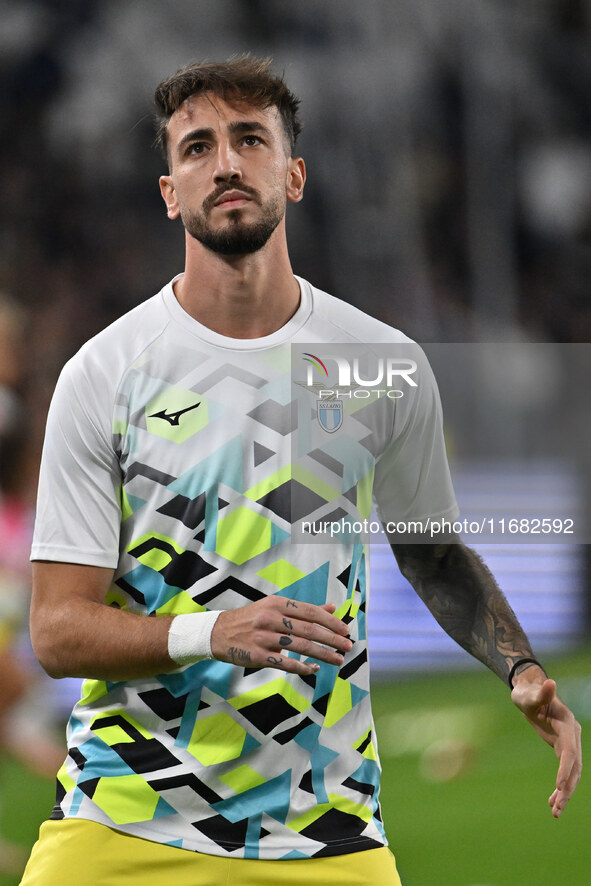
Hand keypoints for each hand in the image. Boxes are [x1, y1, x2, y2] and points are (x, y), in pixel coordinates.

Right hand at [210, 596, 352, 675]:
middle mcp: (271, 618)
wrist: (218, 632)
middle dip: (332, 639)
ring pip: (300, 646)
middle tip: (348, 647)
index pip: (310, 612)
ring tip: (338, 660)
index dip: (331, 621)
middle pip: (308, 629)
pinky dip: (302, 667)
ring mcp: (263, 637)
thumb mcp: (274, 607)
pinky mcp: (257, 655)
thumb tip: (332, 607)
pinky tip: (314, 669)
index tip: (346, 630)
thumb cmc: (251, 619)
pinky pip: (285, 663)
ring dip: (323, 655)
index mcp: (277, 603)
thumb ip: (303, 610)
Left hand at [511, 667, 581, 817]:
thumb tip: (550, 682)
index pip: (569, 750)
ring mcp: (569, 743)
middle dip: (567, 788)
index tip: (558, 785)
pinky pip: (565, 771)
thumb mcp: (530, 694)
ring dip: (565, 792)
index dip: (565, 768)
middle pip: (574, 767)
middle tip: (556, 807)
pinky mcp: (561, 748)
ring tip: (555, 812)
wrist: (530, 692)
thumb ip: (541, 693)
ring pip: (572, 773)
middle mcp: (572, 735)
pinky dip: (560, 787)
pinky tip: (551, 802)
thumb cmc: (528, 692)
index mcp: (567, 724)